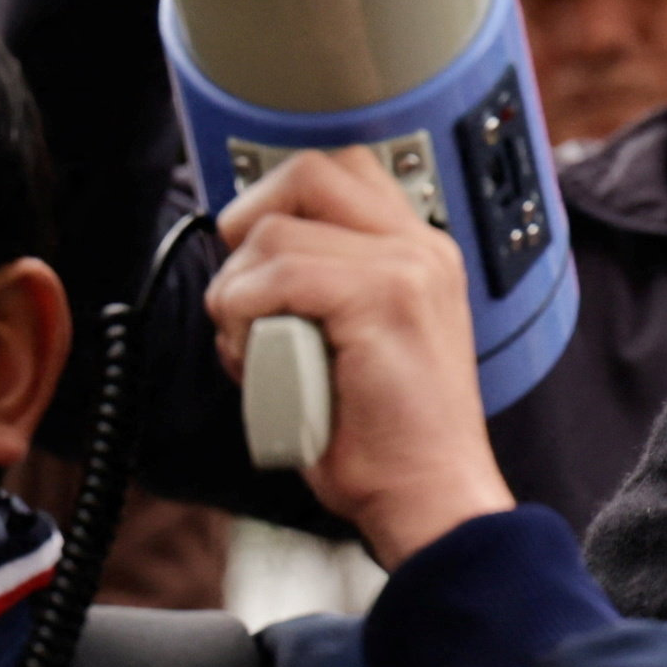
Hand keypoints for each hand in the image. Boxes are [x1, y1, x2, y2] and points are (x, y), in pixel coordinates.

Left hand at [209, 150, 515, 562]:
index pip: (340, 169)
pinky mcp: (383, 298)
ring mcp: (408, 267)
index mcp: (420, 252)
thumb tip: (246, 259)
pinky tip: (255, 357)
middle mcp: (421, 247)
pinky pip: (280, 274)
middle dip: (248, 223)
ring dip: (237, 293)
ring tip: (253, 348)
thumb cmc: (386, 439)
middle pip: (307, 172)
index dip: (278, 199)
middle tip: (240, 289)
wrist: (429, 497)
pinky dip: (245, 313)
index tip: (253, 256)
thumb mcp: (355, 342)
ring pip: (276, 232)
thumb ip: (322, 289)